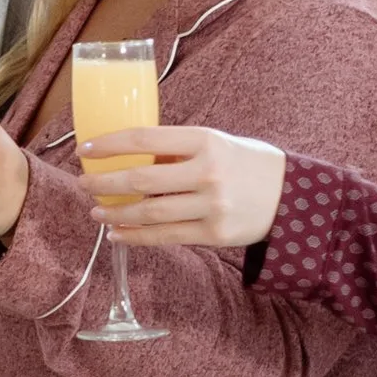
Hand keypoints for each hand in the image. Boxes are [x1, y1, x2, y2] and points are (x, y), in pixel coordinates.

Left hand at [77, 127, 283, 244]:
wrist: (292, 196)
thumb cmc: (245, 163)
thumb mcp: (216, 143)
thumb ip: (177, 150)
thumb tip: (126, 157)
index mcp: (205, 140)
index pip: (144, 139)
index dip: (109, 144)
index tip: (85, 149)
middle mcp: (208, 172)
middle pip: (141, 180)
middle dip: (104, 183)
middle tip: (84, 184)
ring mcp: (212, 205)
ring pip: (150, 212)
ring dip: (116, 213)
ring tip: (97, 212)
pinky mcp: (215, 234)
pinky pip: (165, 237)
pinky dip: (136, 236)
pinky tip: (117, 233)